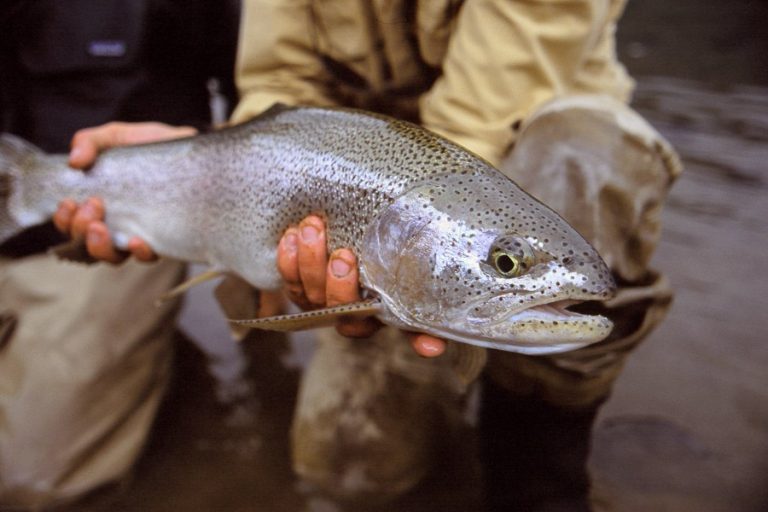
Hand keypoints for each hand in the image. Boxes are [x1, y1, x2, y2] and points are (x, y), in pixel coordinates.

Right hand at [54, 122, 196, 262]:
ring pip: (113, 257)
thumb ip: (91, 141)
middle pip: (86, 245)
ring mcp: (141, 233)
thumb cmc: (153, 146)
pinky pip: (149, 257)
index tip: (68, 202)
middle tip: (92, 206)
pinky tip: (137, 241)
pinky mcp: (166, 238)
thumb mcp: (118, 136)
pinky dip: (138, 253)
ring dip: (100, 247)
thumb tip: (74, 162)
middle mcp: (118, 223)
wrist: (193, 148)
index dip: (64, 220)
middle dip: (79, 230)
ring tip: (101, 227)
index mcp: (101, 203)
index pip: (73, 223)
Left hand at [276, 215, 446, 357]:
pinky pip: (287, 277)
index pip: (360, 324)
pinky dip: (287, 257)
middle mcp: (340, 312)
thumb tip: (435, 349)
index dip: (356, 303)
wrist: (366, 244)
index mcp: (368, 319)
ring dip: (307, 260)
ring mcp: (316, 299)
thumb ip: (420, 322)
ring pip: (306, 289)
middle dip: (335, 282)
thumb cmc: (394, 272)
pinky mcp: (297, 283)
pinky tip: (291, 234)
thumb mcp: (409, 295)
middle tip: (343, 255)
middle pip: (332, 305)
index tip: (360, 277)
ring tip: (313, 228)